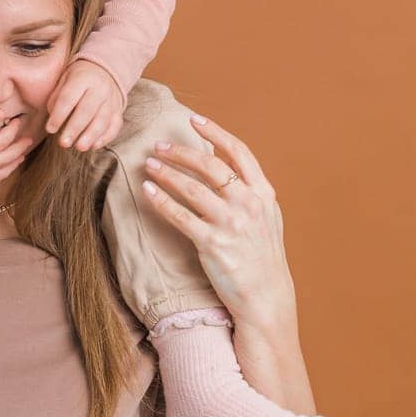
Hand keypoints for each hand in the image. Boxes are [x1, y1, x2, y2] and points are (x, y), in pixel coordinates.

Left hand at [43, 59, 124, 150]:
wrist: (105, 70)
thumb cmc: (78, 78)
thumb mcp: (64, 79)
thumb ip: (57, 97)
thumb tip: (54, 119)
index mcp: (82, 78)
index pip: (69, 98)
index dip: (59, 115)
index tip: (50, 129)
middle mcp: (100, 88)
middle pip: (87, 110)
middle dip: (74, 128)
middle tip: (63, 143)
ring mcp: (112, 100)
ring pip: (103, 120)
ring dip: (91, 136)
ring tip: (80, 147)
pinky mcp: (119, 111)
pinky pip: (115, 126)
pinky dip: (105, 138)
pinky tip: (94, 146)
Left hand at [140, 114, 296, 328]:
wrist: (265, 296)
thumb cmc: (261, 255)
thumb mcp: (267, 217)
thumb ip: (249, 188)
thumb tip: (220, 158)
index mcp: (263, 194)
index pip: (238, 152)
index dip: (215, 132)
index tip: (194, 120)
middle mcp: (249, 204)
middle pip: (210, 166)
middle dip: (182, 152)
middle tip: (160, 145)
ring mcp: (231, 224)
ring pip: (191, 188)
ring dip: (167, 172)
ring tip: (149, 164)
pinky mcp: (212, 244)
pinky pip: (180, 216)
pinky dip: (162, 200)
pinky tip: (148, 191)